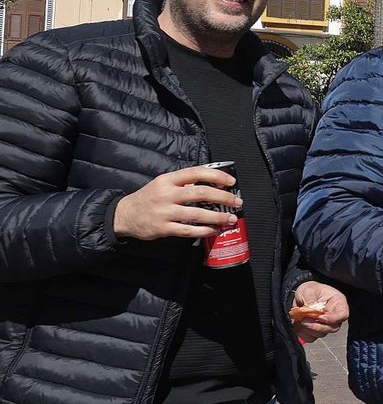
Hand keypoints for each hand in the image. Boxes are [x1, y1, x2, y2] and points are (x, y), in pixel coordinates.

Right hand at [112, 166, 241, 241]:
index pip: (195, 173)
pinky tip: (215, 230)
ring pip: (197, 214)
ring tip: (231, 218)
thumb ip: (184, 182)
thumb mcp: (163, 183)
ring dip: (217, 217)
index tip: (231, 181)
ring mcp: (164, 212)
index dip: (216, 176)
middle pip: (200, 193)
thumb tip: (212, 183)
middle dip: (222, 198)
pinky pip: (188, 230)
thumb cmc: (149, 197)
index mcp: (168, 180)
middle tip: (237, 201)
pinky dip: (204, 231)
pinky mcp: (163, 228)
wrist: (125, 215)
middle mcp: (166, 194)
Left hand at [290, 280, 348, 343]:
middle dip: (317, 326)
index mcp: (338, 303)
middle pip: (333, 328)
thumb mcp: (309, 289)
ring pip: (321, 334)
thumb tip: (309, 311)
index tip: (320, 318)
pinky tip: (298, 324)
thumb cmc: (310, 290)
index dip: (333, 319)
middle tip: (304, 321)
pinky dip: (303, 333)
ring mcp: (325, 324)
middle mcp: (334, 315)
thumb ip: (310, 300)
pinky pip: (311, 337)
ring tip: (298, 320)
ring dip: (308, 329)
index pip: (343, 314)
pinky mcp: (316, 330)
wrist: (302, 295)